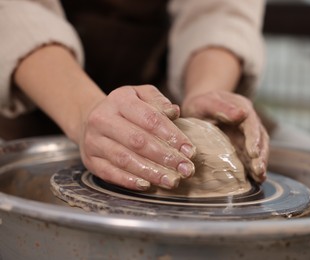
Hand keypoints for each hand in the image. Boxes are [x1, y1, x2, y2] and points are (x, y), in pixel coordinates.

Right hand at [79, 85, 195, 190]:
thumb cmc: (125, 108)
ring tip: (172, 181)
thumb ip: (158, 101)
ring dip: (151, 172)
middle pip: (138, 141)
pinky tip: (148, 185)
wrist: (90, 118)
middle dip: (166, 157)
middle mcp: (103, 119)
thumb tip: (175, 111)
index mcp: (120, 100)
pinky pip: (110, 173)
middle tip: (186, 169)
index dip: (172, 136)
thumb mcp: (141, 95)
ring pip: (125, 159)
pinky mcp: (91, 160)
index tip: (189, 150)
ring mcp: (94, 141)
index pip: (150, 119)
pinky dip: (129, 181)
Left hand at [181, 90, 268, 182]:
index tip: (253, 152)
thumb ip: (222, 108)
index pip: (252, 124)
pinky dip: (253, 167)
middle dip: (261, 154)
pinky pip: (250, 156)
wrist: (198, 107)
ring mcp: (246, 134)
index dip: (254, 138)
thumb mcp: (206, 102)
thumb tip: (242, 114)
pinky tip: (256, 179)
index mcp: (242, 107)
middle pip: (260, 138)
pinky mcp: (242, 145)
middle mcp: (248, 121)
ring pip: (258, 148)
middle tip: (259, 170)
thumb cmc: (201, 104)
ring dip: (260, 162)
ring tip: (260, 177)